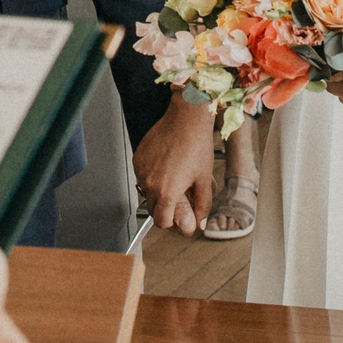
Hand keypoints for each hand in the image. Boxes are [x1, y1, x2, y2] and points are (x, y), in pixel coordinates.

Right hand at [133, 100, 217, 236]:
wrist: (186, 119)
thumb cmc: (196, 145)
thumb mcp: (204, 179)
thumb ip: (202, 205)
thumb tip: (201, 222)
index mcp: (167, 192)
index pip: (161, 222)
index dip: (171, 223)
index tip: (179, 219)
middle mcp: (150, 183)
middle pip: (153, 210)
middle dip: (165, 209)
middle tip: (179, 200)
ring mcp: (141, 171)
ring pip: (147, 193)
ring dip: (158, 193)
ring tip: (174, 179)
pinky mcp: (138, 159)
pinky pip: (142, 176)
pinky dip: (152, 177)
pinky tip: (166, 167)